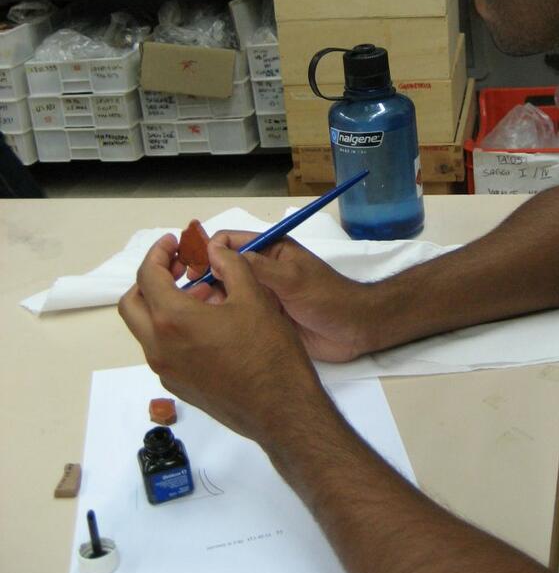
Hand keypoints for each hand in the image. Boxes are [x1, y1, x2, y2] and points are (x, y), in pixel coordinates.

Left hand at [118, 234, 335, 444]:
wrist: (280, 408)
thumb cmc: (268, 351)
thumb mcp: (254, 296)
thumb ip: (230, 265)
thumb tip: (215, 251)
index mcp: (173, 319)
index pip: (147, 276)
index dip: (157, 253)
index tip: (173, 243)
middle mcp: (159, 347)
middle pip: (132, 304)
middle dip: (150, 279)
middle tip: (177, 266)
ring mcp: (166, 371)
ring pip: (146, 329)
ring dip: (163, 305)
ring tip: (202, 293)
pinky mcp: (178, 387)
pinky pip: (163, 350)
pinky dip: (173, 329)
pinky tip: (208, 325)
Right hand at [196, 230, 376, 362]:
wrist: (353, 330)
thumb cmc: (327, 297)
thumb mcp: (292, 278)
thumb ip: (257, 266)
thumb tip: (217, 252)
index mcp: (270, 250)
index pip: (229, 242)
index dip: (208, 251)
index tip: (192, 270)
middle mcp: (261, 271)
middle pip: (222, 268)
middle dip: (204, 277)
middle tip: (191, 296)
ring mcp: (261, 296)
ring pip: (225, 293)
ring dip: (211, 299)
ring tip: (200, 313)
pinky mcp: (262, 319)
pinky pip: (235, 314)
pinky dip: (221, 318)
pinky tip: (212, 329)